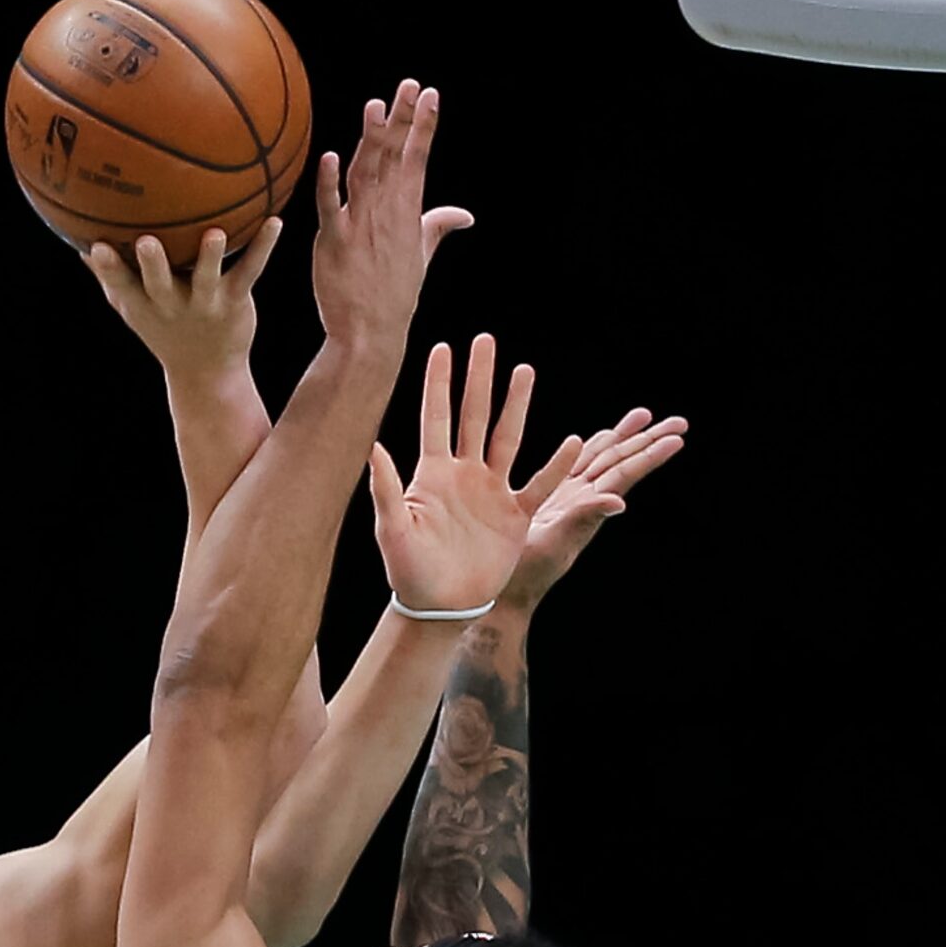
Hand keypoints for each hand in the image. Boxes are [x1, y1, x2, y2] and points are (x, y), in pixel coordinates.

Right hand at [84, 220, 284, 389]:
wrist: (207, 373)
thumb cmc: (164, 330)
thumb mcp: (131, 307)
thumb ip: (108, 276)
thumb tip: (79, 240)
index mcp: (143, 302)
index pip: (119, 284)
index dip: (107, 268)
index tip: (95, 246)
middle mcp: (171, 304)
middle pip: (157, 283)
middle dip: (151, 264)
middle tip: (146, 242)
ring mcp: (204, 303)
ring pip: (205, 278)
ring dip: (208, 256)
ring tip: (215, 233)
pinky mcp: (234, 301)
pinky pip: (249, 270)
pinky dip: (263, 246)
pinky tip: (275, 221)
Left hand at [312, 82, 471, 346]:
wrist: (370, 333)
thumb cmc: (394, 295)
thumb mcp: (421, 255)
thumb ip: (438, 226)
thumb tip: (465, 215)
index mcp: (408, 213)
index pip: (418, 159)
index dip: (424, 126)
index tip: (430, 94)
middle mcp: (387, 214)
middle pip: (395, 157)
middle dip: (403, 120)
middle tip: (409, 85)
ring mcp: (360, 226)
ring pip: (366, 173)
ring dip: (372, 140)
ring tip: (377, 106)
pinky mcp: (333, 242)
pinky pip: (330, 207)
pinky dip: (329, 183)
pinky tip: (331, 157)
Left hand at [370, 335, 577, 615]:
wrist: (438, 606)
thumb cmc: (408, 570)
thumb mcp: (393, 529)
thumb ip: (386, 488)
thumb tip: (372, 446)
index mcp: (432, 474)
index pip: (436, 417)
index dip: (438, 383)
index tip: (442, 346)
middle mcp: (464, 474)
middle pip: (474, 416)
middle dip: (479, 378)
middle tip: (485, 340)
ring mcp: (491, 493)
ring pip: (508, 439)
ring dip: (516, 405)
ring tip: (524, 370)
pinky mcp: (515, 517)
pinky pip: (539, 486)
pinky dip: (556, 467)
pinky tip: (574, 442)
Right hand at [501, 407, 688, 609]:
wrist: (507, 590)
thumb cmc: (527, 573)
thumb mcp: (554, 543)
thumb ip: (583, 519)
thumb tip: (619, 501)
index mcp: (589, 508)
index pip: (626, 474)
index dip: (651, 455)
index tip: (678, 438)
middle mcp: (585, 501)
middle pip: (621, 462)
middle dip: (648, 440)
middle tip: (679, 422)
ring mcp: (570, 499)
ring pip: (602, 460)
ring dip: (624, 438)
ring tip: (644, 417)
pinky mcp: (552, 499)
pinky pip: (577, 466)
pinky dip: (591, 448)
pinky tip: (598, 438)